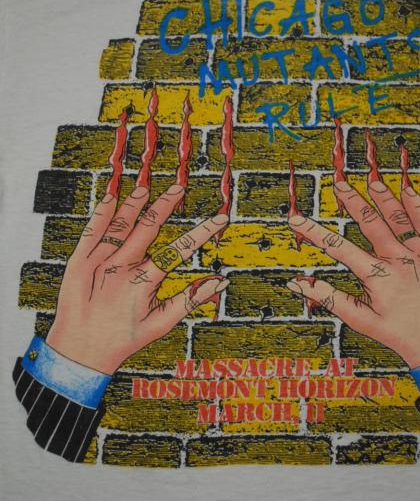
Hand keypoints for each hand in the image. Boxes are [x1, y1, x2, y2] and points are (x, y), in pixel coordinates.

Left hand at [46, 183, 229, 374]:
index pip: (180, 250)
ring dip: (134, 204)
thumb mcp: (160, 325)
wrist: (78, 352)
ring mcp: (97, 263)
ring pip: (120, 226)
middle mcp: (120, 269)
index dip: (202, 232)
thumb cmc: (121, 340)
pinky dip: (101, 214)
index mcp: (143, 283)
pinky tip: (111, 199)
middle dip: (166, 205)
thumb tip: (219, 283)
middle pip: (148, 227)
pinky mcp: (78, 263)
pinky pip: (91, 232)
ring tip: (146, 188)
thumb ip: (190, 300)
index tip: (218, 219)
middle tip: (178, 188)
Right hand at [287, 179, 419, 368]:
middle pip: (370, 223)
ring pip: (398, 219)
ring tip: (369, 180)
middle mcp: (399, 262)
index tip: (297, 220)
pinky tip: (406, 190)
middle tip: (337, 184)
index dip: (314, 232)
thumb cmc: (401, 334)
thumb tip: (298, 285)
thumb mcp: (361, 321)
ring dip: (383, 197)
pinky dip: (416, 205)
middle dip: (351, 201)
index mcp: (377, 278)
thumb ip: (329, 298)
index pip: (338, 248)